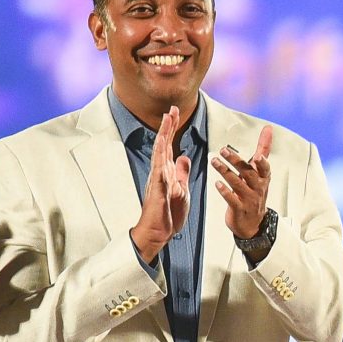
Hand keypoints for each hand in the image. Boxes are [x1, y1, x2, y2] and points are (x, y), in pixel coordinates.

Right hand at [128, 107, 189, 263]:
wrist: (159, 232)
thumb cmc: (168, 213)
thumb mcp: (181, 189)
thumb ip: (181, 173)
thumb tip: (184, 157)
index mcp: (167, 172)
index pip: (169, 146)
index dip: (171, 129)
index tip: (174, 112)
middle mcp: (160, 173)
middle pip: (163, 146)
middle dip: (167, 128)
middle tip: (171, 109)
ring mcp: (158, 182)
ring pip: (159, 156)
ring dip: (163, 139)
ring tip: (165, 124)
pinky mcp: (158, 192)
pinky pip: (160, 174)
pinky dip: (161, 161)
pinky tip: (163, 153)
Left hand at [213, 124, 273, 242]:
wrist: (253, 223)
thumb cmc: (255, 191)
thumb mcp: (261, 171)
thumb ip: (263, 149)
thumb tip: (268, 128)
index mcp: (263, 178)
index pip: (265, 169)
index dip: (262, 164)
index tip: (257, 156)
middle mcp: (257, 188)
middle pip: (248, 174)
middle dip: (236, 162)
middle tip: (223, 150)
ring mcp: (249, 199)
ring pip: (237, 184)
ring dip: (225, 172)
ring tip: (214, 161)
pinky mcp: (239, 209)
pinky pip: (232, 200)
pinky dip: (225, 191)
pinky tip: (217, 184)